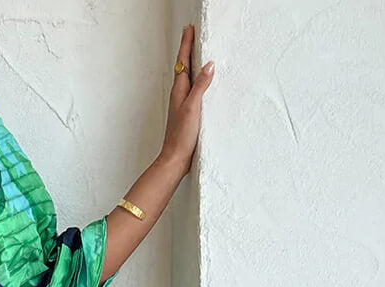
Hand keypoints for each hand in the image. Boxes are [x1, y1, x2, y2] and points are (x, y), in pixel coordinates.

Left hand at [160, 24, 214, 176]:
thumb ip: (200, 86)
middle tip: (192, 34)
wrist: (176, 159)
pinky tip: (205, 84)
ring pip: (189, 78)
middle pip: (185, 66)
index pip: (183, 61)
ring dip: (194, 64)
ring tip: (199, 52)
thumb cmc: (181, 136)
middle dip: (189, 49)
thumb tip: (208, 65)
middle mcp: (180, 95)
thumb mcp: (192, 107)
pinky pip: (195, 90)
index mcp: (179, 90)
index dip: (186, 44)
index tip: (189, 29)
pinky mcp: (189, 113)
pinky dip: (199, 81)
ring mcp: (184, 104)